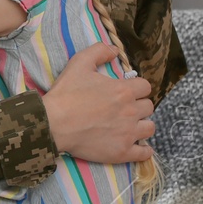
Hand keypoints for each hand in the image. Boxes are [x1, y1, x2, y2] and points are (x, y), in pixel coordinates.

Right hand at [42, 43, 155, 162]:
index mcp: (123, 91)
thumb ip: (99, 51)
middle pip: (149, 107)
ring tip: (129, 126)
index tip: (126, 91)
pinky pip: (144, 153)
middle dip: (138, 106)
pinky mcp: (122, 152)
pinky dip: (143, 150)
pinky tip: (137, 146)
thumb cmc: (65, 94)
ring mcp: (128, 133)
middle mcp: (131, 111)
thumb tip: (115, 50)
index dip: (136, 88)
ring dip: (141, 125)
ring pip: (149, 128)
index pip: (145, 87)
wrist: (53, 124)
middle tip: (124, 108)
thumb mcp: (79, 64)